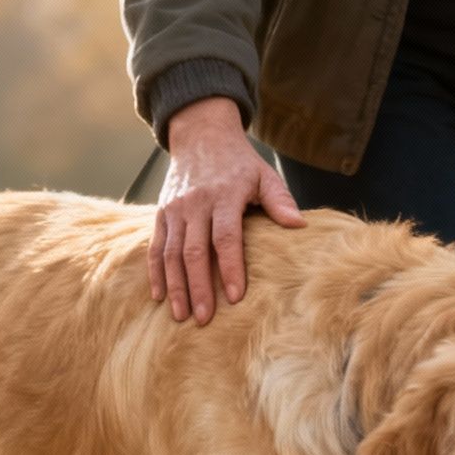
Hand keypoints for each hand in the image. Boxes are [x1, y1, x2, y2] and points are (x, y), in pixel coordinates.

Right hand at [152, 97, 306, 324]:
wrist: (201, 135)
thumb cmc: (239, 163)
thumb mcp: (264, 175)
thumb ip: (280, 200)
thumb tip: (299, 225)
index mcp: (224, 196)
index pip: (226, 237)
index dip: (230, 268)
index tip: (236, 297)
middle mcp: (195, 204)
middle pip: (194, 252)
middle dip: (199, 288)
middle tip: (205, 319)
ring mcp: (175, 209)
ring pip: (171, 254)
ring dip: (176, 287)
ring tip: (181, 316)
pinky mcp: (162, 213)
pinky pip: (156, 247)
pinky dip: (156, 273)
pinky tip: (160, 296)